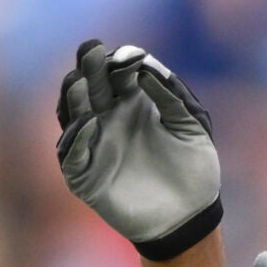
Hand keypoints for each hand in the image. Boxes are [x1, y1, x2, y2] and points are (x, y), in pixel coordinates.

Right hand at [53, 39, 222, 260]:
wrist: (191, 214)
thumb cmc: (194, 168)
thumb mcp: (192, 126)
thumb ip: (171, 96)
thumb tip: (145, 67)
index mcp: (132, 102)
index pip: (115, 72)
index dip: (119, 60)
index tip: (132, 56)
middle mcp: (108, 119)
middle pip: (88, 86)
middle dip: (88, 68)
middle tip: (92, 52)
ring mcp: (94, 146)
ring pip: (72, 115)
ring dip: (74, 98)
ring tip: (80, 83)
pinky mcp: (86, 176)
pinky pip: (72, 155)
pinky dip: (76, 139)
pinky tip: (89, 125)